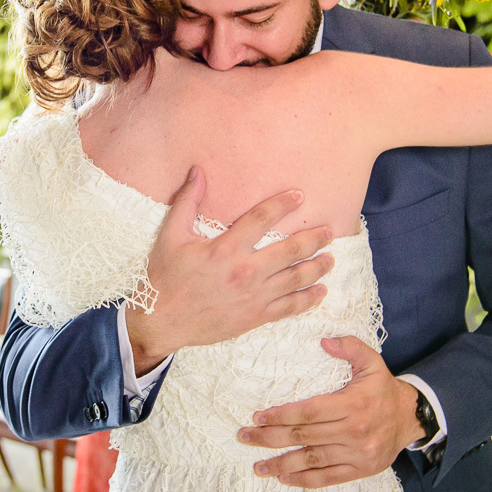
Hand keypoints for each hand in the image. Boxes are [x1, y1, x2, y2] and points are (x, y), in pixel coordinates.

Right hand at [125, 166, 334, 373]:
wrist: (161, 321)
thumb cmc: (165, 277)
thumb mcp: (171, 236)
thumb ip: (187, 202)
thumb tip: (198, 171)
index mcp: (225, 249)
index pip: (261, 219)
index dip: (282, 204)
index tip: (300, 196)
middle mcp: (245, 272)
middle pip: (290, 250)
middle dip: (314, 239)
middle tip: (329, 231)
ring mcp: (253, 296)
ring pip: (296, 279)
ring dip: (317, 267)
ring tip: (331, 258)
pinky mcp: (254, 317)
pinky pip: (289, 307)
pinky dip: (308, 299)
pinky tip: (321, 291)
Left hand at [237, 336, 425, 487]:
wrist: (410, 418)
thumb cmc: (383, 388)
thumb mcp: (372, 361)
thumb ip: (350, 347)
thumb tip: (324, 340)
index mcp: (353, 404)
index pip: (309, 412)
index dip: (281, 415)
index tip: (258, 416)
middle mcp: (354, 431)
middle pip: (304, 436)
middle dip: (270, 437)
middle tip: (245, 436)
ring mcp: (357, 453)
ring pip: (312, 460)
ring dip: (281, 464)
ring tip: (258, 466)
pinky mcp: (360, 469)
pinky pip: (328, 478)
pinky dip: (304, 480)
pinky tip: (284, 478)